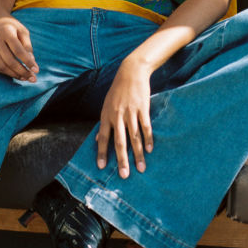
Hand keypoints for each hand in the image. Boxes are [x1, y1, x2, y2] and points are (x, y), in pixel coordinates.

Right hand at [0, 16, 37, 81]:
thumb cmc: (12, 26)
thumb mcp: (23, 31)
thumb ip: (27, 46)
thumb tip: (32, 62)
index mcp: (6, 32)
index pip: (18, 51)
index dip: (27, 62)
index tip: (37, 70)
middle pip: (9, 61)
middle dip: (22, 71)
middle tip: (33, 79)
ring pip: (1, 66)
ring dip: (14, 74)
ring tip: (26, 78)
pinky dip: (6, 73)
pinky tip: (16, 74)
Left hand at [97, 57, 152, 177]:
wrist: (131, 72)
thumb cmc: (118, 91)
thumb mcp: (106, 105)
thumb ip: (104, 124)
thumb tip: (97, 140)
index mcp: (106, 115)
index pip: (103, 138)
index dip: (102, 152)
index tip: (102, 167)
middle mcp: (117, 115)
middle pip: (120, 142)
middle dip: (122, 160)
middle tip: (124, 175)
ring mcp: (130, 112)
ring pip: (134, 137)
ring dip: (138, 154)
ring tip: (141, 168)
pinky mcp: (142, 108)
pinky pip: (146, 127)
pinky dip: (148, 139)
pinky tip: (149, 150)